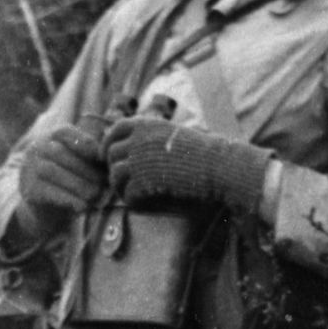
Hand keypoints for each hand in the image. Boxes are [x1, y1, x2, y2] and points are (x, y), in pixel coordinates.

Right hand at [17, 122, 109, 226]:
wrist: (45, 208)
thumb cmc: (69, 179)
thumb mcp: (77, 162)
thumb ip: (90, 153)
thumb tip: (109, 152)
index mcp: (49, 137)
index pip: (65, 132)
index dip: (85, 144)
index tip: (102, 158)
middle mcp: (36, 149)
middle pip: (61, 154)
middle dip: (86, 169)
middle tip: (104, 183)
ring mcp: (29, 169)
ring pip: (54, 172)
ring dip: (79, 185)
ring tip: (96, 196)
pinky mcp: (29, 190)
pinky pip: (48, 192)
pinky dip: (68, 199)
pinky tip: (83, 206)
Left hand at [103, 117, 269, 216]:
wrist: (219, 168)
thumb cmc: (204, 155)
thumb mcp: (175, 136)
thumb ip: (152, 140)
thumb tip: (132, 151)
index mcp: (147, 125)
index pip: (115, 130)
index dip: (109, 143)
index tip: (109, 156)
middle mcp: (139, 140)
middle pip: (110, 154)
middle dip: (116, 168)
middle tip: (127, 181)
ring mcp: (138, 161)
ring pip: (115, 175)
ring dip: (122, 186)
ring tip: (136, 194)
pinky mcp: (142, 182)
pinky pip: (127, 194)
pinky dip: (134, 201)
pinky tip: (146, 203)